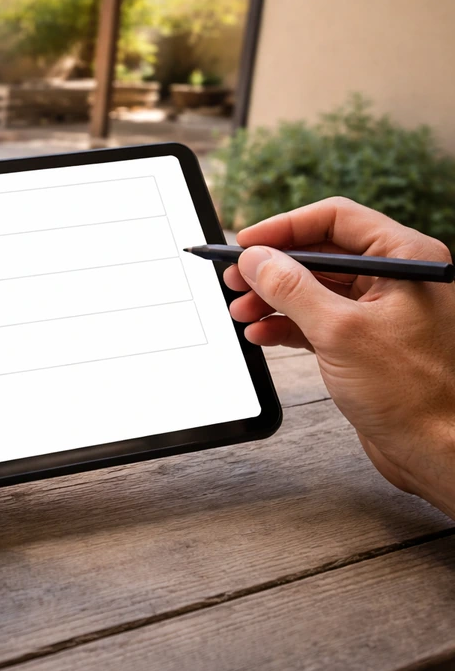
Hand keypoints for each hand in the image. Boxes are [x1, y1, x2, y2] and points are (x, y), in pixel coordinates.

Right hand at [225, 197, 454, 518]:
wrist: (439, 451)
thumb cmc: (413, 393)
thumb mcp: (339, 331)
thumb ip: (292, 288)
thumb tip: (256, 259)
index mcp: (405, 259)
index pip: (335, 219)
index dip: (285, 228)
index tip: (245, 243)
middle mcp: (396, 279)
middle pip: (320, 254)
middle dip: (273, 267)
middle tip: (235, 279)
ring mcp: (381, 311)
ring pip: (314, 289)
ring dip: (273, 298)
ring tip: (242, 311)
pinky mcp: (367, 342)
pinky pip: (317, 320)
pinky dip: (286, 324)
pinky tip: (262, 334)